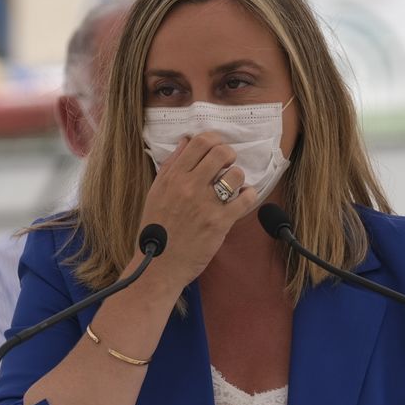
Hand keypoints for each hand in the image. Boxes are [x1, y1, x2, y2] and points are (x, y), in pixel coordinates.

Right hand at [138, 131, 255, 283]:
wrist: (158, 265)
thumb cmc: (156, 229)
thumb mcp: (155, 192)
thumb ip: (171, 166)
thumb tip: (186, 141)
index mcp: (173, 177)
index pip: (200, 142)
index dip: (214, 139)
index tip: (216, 148)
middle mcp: (189, 187)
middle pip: (221, 152)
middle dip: (229, 155)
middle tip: (226, 165)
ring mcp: (206, 204)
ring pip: (235, 173)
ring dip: (237, 177)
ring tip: (232, 185)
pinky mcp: (220, 222)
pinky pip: (245, 199)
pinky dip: (248, 195)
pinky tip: (242, 199)